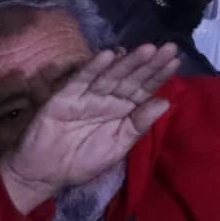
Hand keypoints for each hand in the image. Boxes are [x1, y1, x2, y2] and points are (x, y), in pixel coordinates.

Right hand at [0, 44, 182, 209]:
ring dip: (128, 62)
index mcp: (123, 110)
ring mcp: (87, 95)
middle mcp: (107, 98)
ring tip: (147, 49)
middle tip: (168, 47)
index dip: (158, 75)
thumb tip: (165, 102)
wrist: (44, 173)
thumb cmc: (83, 161)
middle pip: (131, 78)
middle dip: (149, 64)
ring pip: (110, 75)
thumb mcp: (117, 147)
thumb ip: (139, 125)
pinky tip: (109, 55)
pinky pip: (81, 80)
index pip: (144, 89)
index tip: (175, 60)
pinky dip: (94, 68)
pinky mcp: (65, 96)